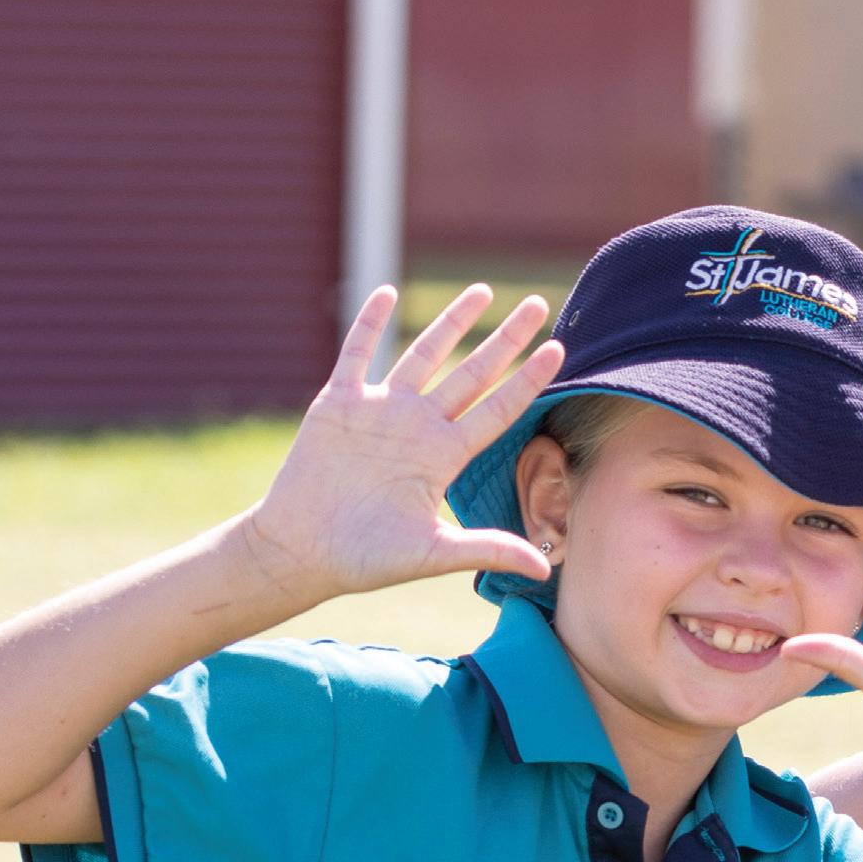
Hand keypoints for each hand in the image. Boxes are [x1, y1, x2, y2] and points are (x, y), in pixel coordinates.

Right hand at [231, 284, 561, 625]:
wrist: (302, 551)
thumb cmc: (365, 558)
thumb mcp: (433, 553)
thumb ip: (487, 549)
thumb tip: (545, 570)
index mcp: (443, 457)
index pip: (498, 410)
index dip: (528, 380)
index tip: (559, 350)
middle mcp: (418, 427)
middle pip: (472, 372)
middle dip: (505, 338)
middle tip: (537, 304)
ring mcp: (379, 410)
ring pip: (423, 353)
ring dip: (451, 322)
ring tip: (483, 291)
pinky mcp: (338, 403)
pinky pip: (357, 353)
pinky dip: (370, 322)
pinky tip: (388, 293)